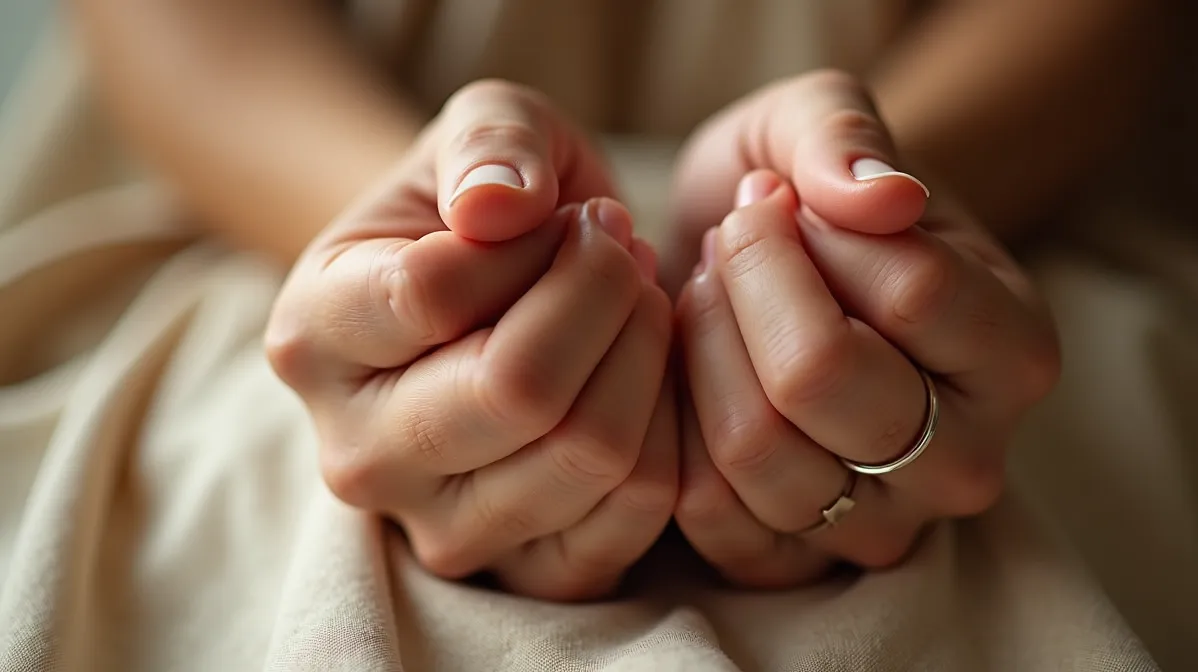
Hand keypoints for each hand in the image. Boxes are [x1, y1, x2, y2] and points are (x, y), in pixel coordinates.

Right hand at [265, 80, 677, 601]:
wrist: (494, 296)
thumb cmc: (486, 209)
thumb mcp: (483, 132)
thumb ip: (488, 145)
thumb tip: (496, 210)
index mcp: (310, 337)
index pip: (435, 295)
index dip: (536, 244)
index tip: (576, 215)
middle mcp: (357, 454)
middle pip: (517, 390)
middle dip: (605, 297)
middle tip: (623, 249)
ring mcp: (438, 529)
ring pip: (585, 455)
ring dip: (643, 353)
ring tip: (637, 299)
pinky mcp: (528, 572)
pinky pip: (633, 510)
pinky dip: (669, 425)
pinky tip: (648, 367)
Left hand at [670, 71, 1059, 587]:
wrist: (767, 272)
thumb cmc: (803, 197)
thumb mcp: (818, 121)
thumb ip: (846, 137)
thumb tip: (884, 198)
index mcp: (1016, 349)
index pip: (908, 295)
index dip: (806, 236)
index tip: (773, 200)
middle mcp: (969, 457)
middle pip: (823, 383)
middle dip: (743, 290)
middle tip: (730, 242)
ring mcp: (883, 526)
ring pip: (757, 451)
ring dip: (701, 351)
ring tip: (709, 297)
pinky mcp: (792, 562)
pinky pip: (707, 509)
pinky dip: (675, 423)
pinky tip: (689, 366)